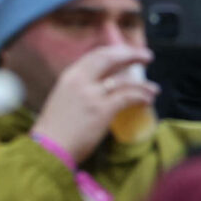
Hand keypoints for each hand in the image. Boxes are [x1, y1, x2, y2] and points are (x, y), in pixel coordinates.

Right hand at [29, 41, 156, 160]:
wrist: (47, 149)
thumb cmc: (55, 130)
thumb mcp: (63, 98)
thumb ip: (80, 88)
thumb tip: (103, 85)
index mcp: (71, 76)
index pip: (97, 54)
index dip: (116, 51)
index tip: (128, 52)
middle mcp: (81, 80)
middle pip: (112, 58)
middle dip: (132, 55)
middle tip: (147, 57)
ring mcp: (92, 95)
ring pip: (124, 80)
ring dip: (143, 84)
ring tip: (154, 89)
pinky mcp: (102, 111)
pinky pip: (128, 97)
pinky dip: (141, 96)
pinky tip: (147, 100)